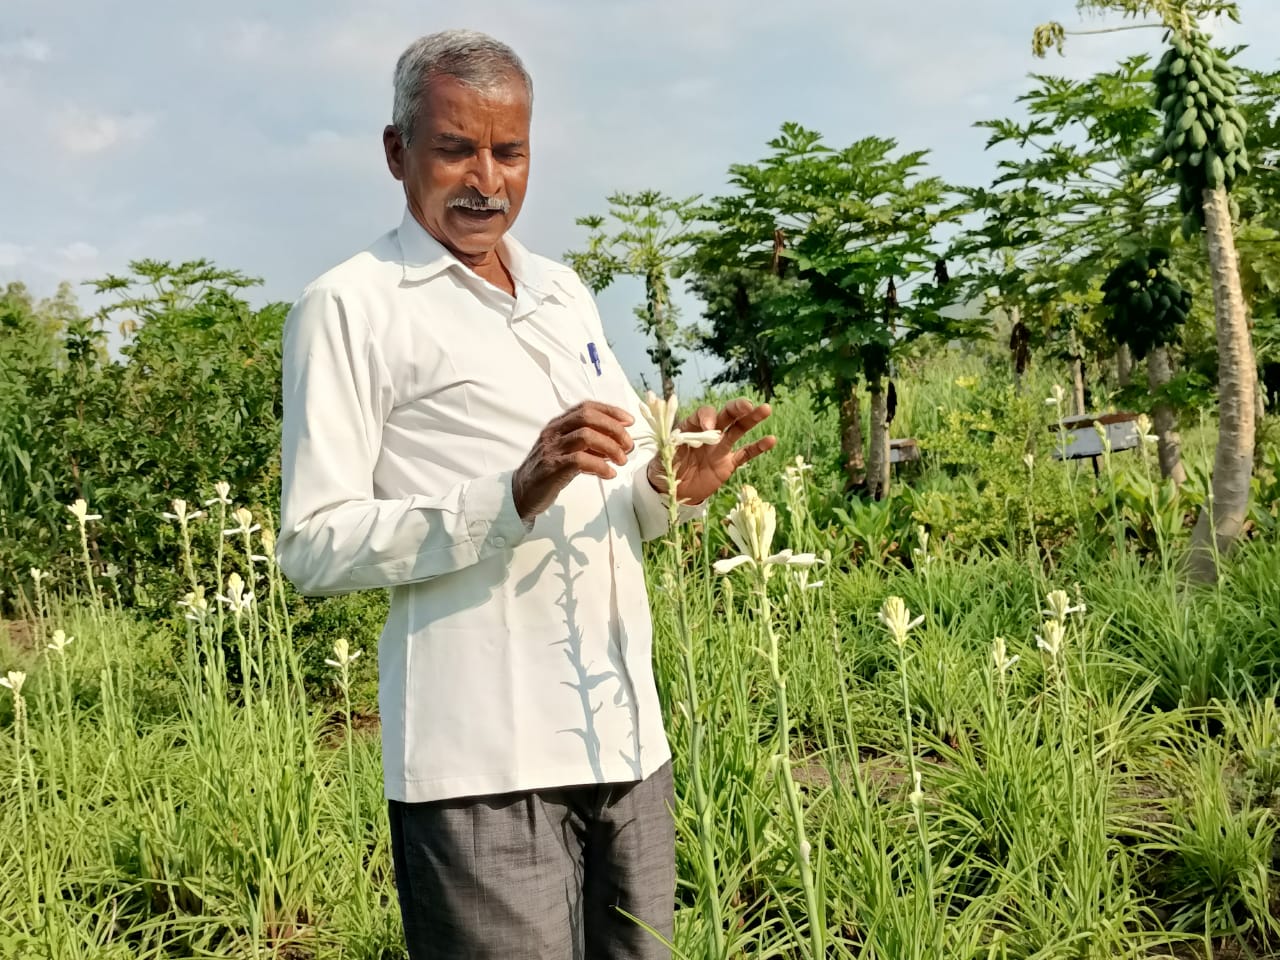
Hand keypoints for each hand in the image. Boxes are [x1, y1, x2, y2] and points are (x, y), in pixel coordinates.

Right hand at [513, 401, 634, 520]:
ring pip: (586, 436)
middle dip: (614, 429)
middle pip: (588, 418)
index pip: (586, 407)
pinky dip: (600, 466)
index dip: (610, 411)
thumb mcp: (567, 451)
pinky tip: (609, 474)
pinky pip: (580, 461)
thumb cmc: (548, 470)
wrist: (521, 492)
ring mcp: (552, 449)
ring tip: (621, 461)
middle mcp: (554, 432)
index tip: (629, 421)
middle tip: (628, 445)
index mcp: (558, 424)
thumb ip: (588, 444)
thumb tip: (617, 442)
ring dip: (610, 447)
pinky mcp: (552, 468)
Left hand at [647, 398, 776, 504]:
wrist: (671, 490)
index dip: (708, 417)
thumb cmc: (664, 467)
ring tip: (766, 409)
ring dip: (752, 419)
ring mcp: (720, 448)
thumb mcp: (664, 453)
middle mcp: (709, 434)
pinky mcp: (728, 464)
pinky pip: (745, 454)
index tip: (708, 427)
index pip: (704, 413)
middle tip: (747, 405)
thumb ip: (673, 442)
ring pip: (738, 430)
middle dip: (736, 408)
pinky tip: (771, 440)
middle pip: (725, 416)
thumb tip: (688, 437)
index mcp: (692, 426)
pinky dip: (758, 447)